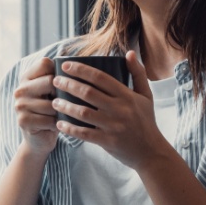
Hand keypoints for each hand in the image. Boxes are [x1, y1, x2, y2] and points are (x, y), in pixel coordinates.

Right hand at [13, 56, 59, 154]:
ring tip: (61, 116)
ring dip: (62, 112)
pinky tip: (56, 126)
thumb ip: (60, 79)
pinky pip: (49, 119)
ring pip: (52, 103)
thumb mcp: (54, 93)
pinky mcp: (23, 120)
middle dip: (62, 93)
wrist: (39, 139)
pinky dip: (58, 124)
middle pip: (50, 81)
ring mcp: (20, 105)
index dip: (59, 72)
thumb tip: (83, 66)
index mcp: (27, 78)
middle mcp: (20, 89)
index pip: (45, 63)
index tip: (63, 84)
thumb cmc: (52, 112)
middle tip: (64, 103)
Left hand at [51, 51, 171, 169]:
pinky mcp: (108, 141)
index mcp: (127, 95)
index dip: (81, 70)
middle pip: (88, 93)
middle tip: (55, 81)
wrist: (151, 152)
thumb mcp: (146, 95)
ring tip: (54, 102)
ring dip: (66, 106)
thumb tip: (129, 52)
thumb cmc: (146, 120)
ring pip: (83, 113)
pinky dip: (70, 128)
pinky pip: (84, 133)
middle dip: (68, 85)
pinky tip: (59, 123)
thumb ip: (138, 73)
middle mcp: (120, 109)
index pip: (100, 78)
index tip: (66, 65)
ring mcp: (113, 126)